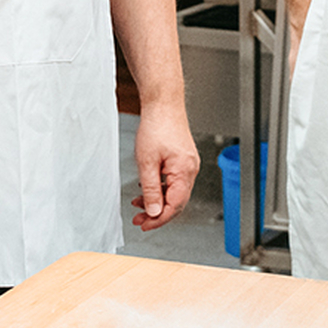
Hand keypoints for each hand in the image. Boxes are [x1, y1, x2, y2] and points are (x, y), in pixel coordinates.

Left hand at [131, 100, 199, 228]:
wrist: (163, 102)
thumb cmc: (156, 126)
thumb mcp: (147, 162)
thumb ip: (150, 189)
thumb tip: (154, 211)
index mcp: (185, 172)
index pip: (175, 206)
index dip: (158, 219)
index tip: (144, 224)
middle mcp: (190, 169)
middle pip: (176, 201)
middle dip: (156, 212)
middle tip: (138, 218)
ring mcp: (188, 164)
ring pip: (173, 191)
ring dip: (156, 199)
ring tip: (137, 203)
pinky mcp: (183, 159)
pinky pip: (173, 180)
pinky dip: (159, 187)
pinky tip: (146, 186)